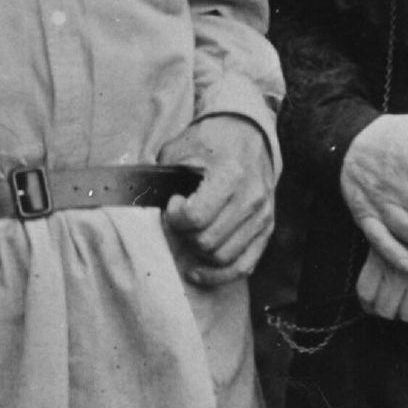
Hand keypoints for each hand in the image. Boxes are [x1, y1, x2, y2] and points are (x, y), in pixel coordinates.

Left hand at [160, 115, 275, 286]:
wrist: (247, 133)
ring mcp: (262, 215)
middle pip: (207, 242)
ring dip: (199, 254)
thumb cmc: (210, 141)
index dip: (175, 217)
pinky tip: (198, 270)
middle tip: (180, 220)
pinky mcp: (266, 228)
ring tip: (191, 235)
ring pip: (223, 258)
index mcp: (231, 174)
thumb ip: (161, 178)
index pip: (196, 218)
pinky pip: (244, 265)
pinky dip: (219, 274)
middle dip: (185, 236)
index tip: (173, 204)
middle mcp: (251, 197)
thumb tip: (141, 204)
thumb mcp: (180, 148)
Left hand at [355, 245, 407, 323]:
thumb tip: (376, 280)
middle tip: (402, 303)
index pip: (366, 293)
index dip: (371, 304)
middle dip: (393, 310)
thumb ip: (385, 248)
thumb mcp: (394, 225)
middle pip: (385, 309)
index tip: (378, 304)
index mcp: (380, 257)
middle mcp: (397, 271)